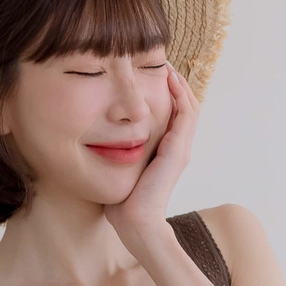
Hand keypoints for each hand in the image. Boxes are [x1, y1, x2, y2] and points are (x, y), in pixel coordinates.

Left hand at [103, 63, 199, 255]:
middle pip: (185, 106)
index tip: (150, 75)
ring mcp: (180, 148)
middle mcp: (178, 148)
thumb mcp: (121, 171)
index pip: (173, 116)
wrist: (136, 223)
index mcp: (166, 153)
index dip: (166, 95)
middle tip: (161, 62)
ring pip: (189, 106)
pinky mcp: (178, 149)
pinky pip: (186, 113)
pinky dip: (180, 93)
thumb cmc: (124, 204)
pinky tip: (169, 77)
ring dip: (180, 83)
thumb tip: (96, 143)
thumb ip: (117, 156)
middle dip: (175, 83)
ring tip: (166, 64)